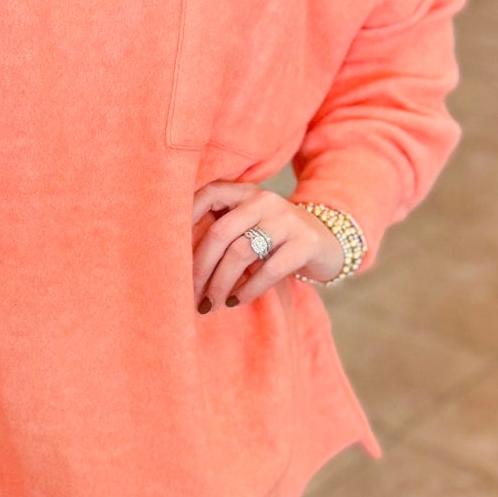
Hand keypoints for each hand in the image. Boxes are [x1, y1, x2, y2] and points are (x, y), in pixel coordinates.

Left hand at [191, 182, 343, 310]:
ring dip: (221, 283)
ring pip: (242, 252)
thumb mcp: (250, 225)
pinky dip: (249, 289)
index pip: (210, 194)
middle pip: (221, 232)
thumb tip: (178, 261)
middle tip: (191, 294)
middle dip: (200, 267)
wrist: (327, 242)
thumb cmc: (275, 239)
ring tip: (211, 303)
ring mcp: (287, 220)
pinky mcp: (305, 243)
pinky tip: (237, 300)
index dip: (186, 216)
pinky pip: (270, 269)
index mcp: (246, 193)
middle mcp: (264, 201)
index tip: (170, 248)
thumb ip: (223, 230)